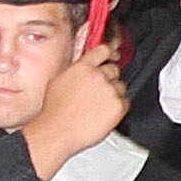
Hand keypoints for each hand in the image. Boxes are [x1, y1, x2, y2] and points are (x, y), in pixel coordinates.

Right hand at [21, 42, 127, 180]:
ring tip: (99, 105)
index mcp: (83, 67)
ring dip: (114, 94)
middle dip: (109, 78)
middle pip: (115, 70)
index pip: (103, 50)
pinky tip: (104, 113)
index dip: (110, 52)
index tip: (113, 55)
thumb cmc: (55, 110)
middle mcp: (98, 76)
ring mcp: (110, 91)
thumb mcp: (59, 80)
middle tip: (100, 91)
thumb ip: (75, 70)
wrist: (58, 130)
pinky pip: (125, 102)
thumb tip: (82, 69)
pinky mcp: (118, 106)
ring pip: (121, 87)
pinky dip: (118, 108)